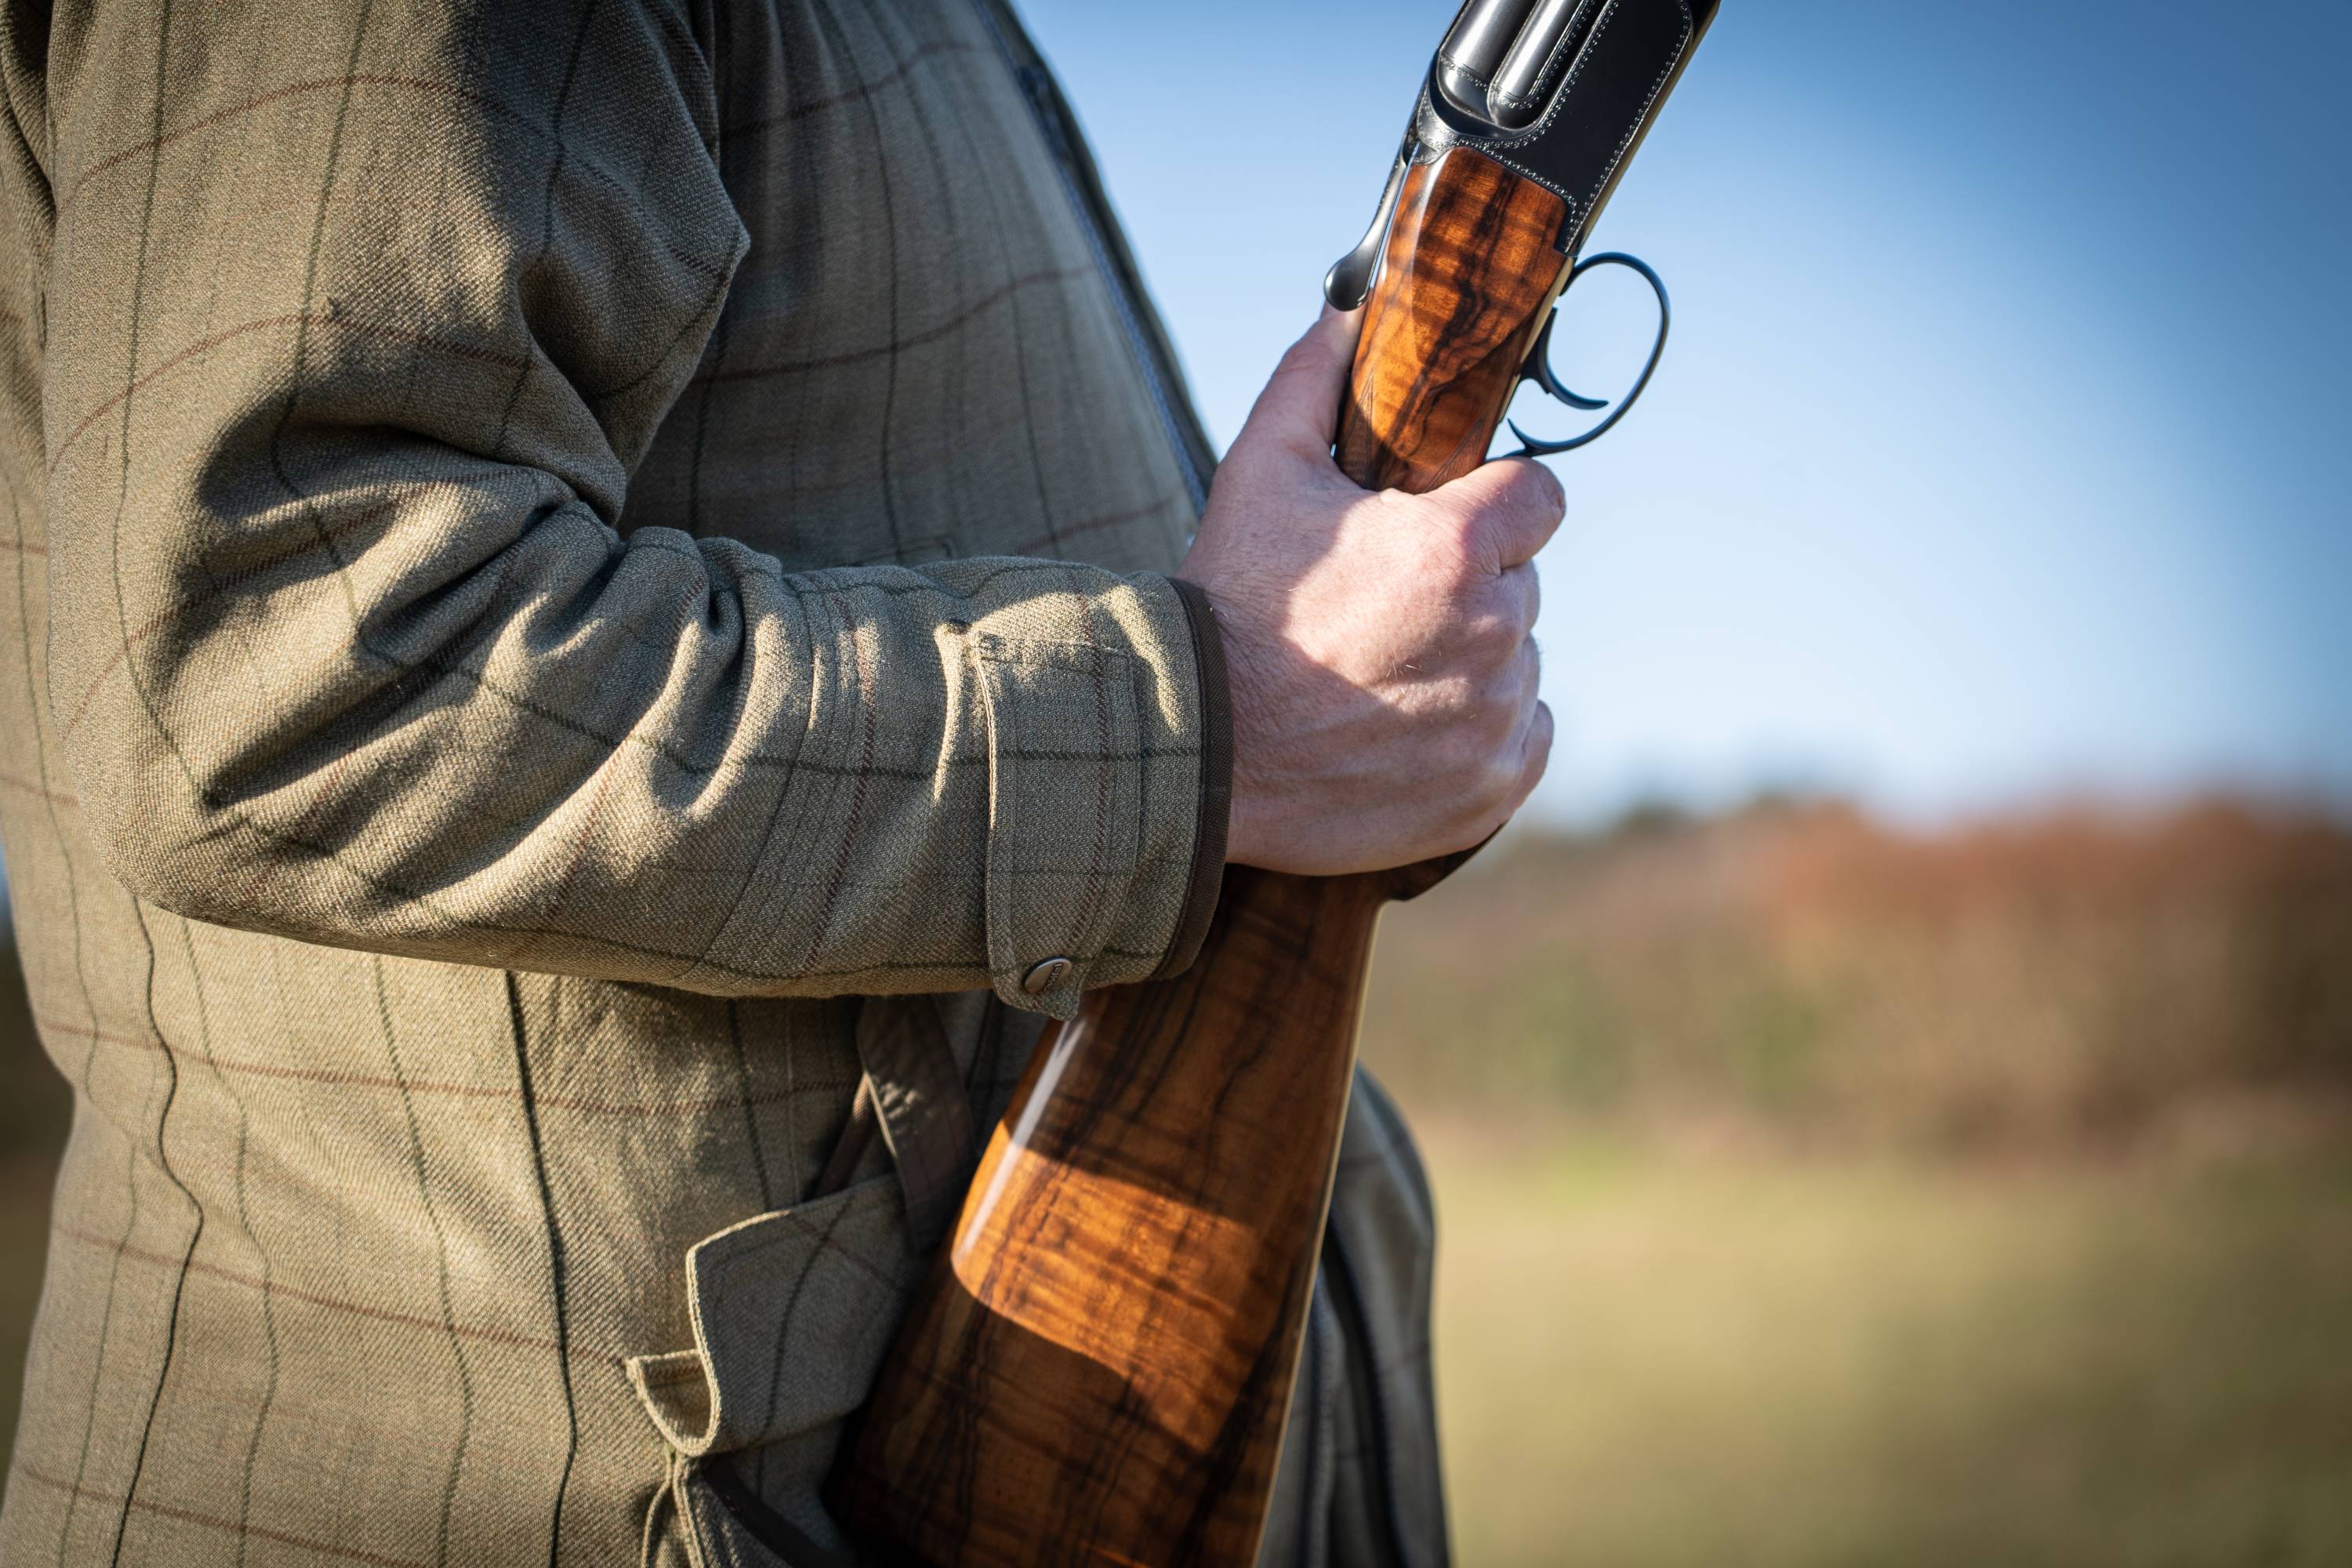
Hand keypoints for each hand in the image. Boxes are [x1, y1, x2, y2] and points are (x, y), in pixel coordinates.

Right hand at [1179, 305, 1560, 875]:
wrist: (1195, 750)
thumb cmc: (1228, 603)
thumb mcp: (1260, 469)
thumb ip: (1316, 377)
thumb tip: (1353, 302)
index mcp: (1460, 547)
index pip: (1542, 494)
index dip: (1494, 503)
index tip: (1447, 525)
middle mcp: (1495, 633)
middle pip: (1524, 583)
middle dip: (1471, 586)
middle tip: (1387, 609)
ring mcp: (1496, 717)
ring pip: (1520, 661)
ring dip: (1472, 660)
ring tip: (1384, 673)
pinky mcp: (1490, 788)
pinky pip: (1523, 737)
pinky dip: (1482, 732)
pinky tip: (1409, 723)